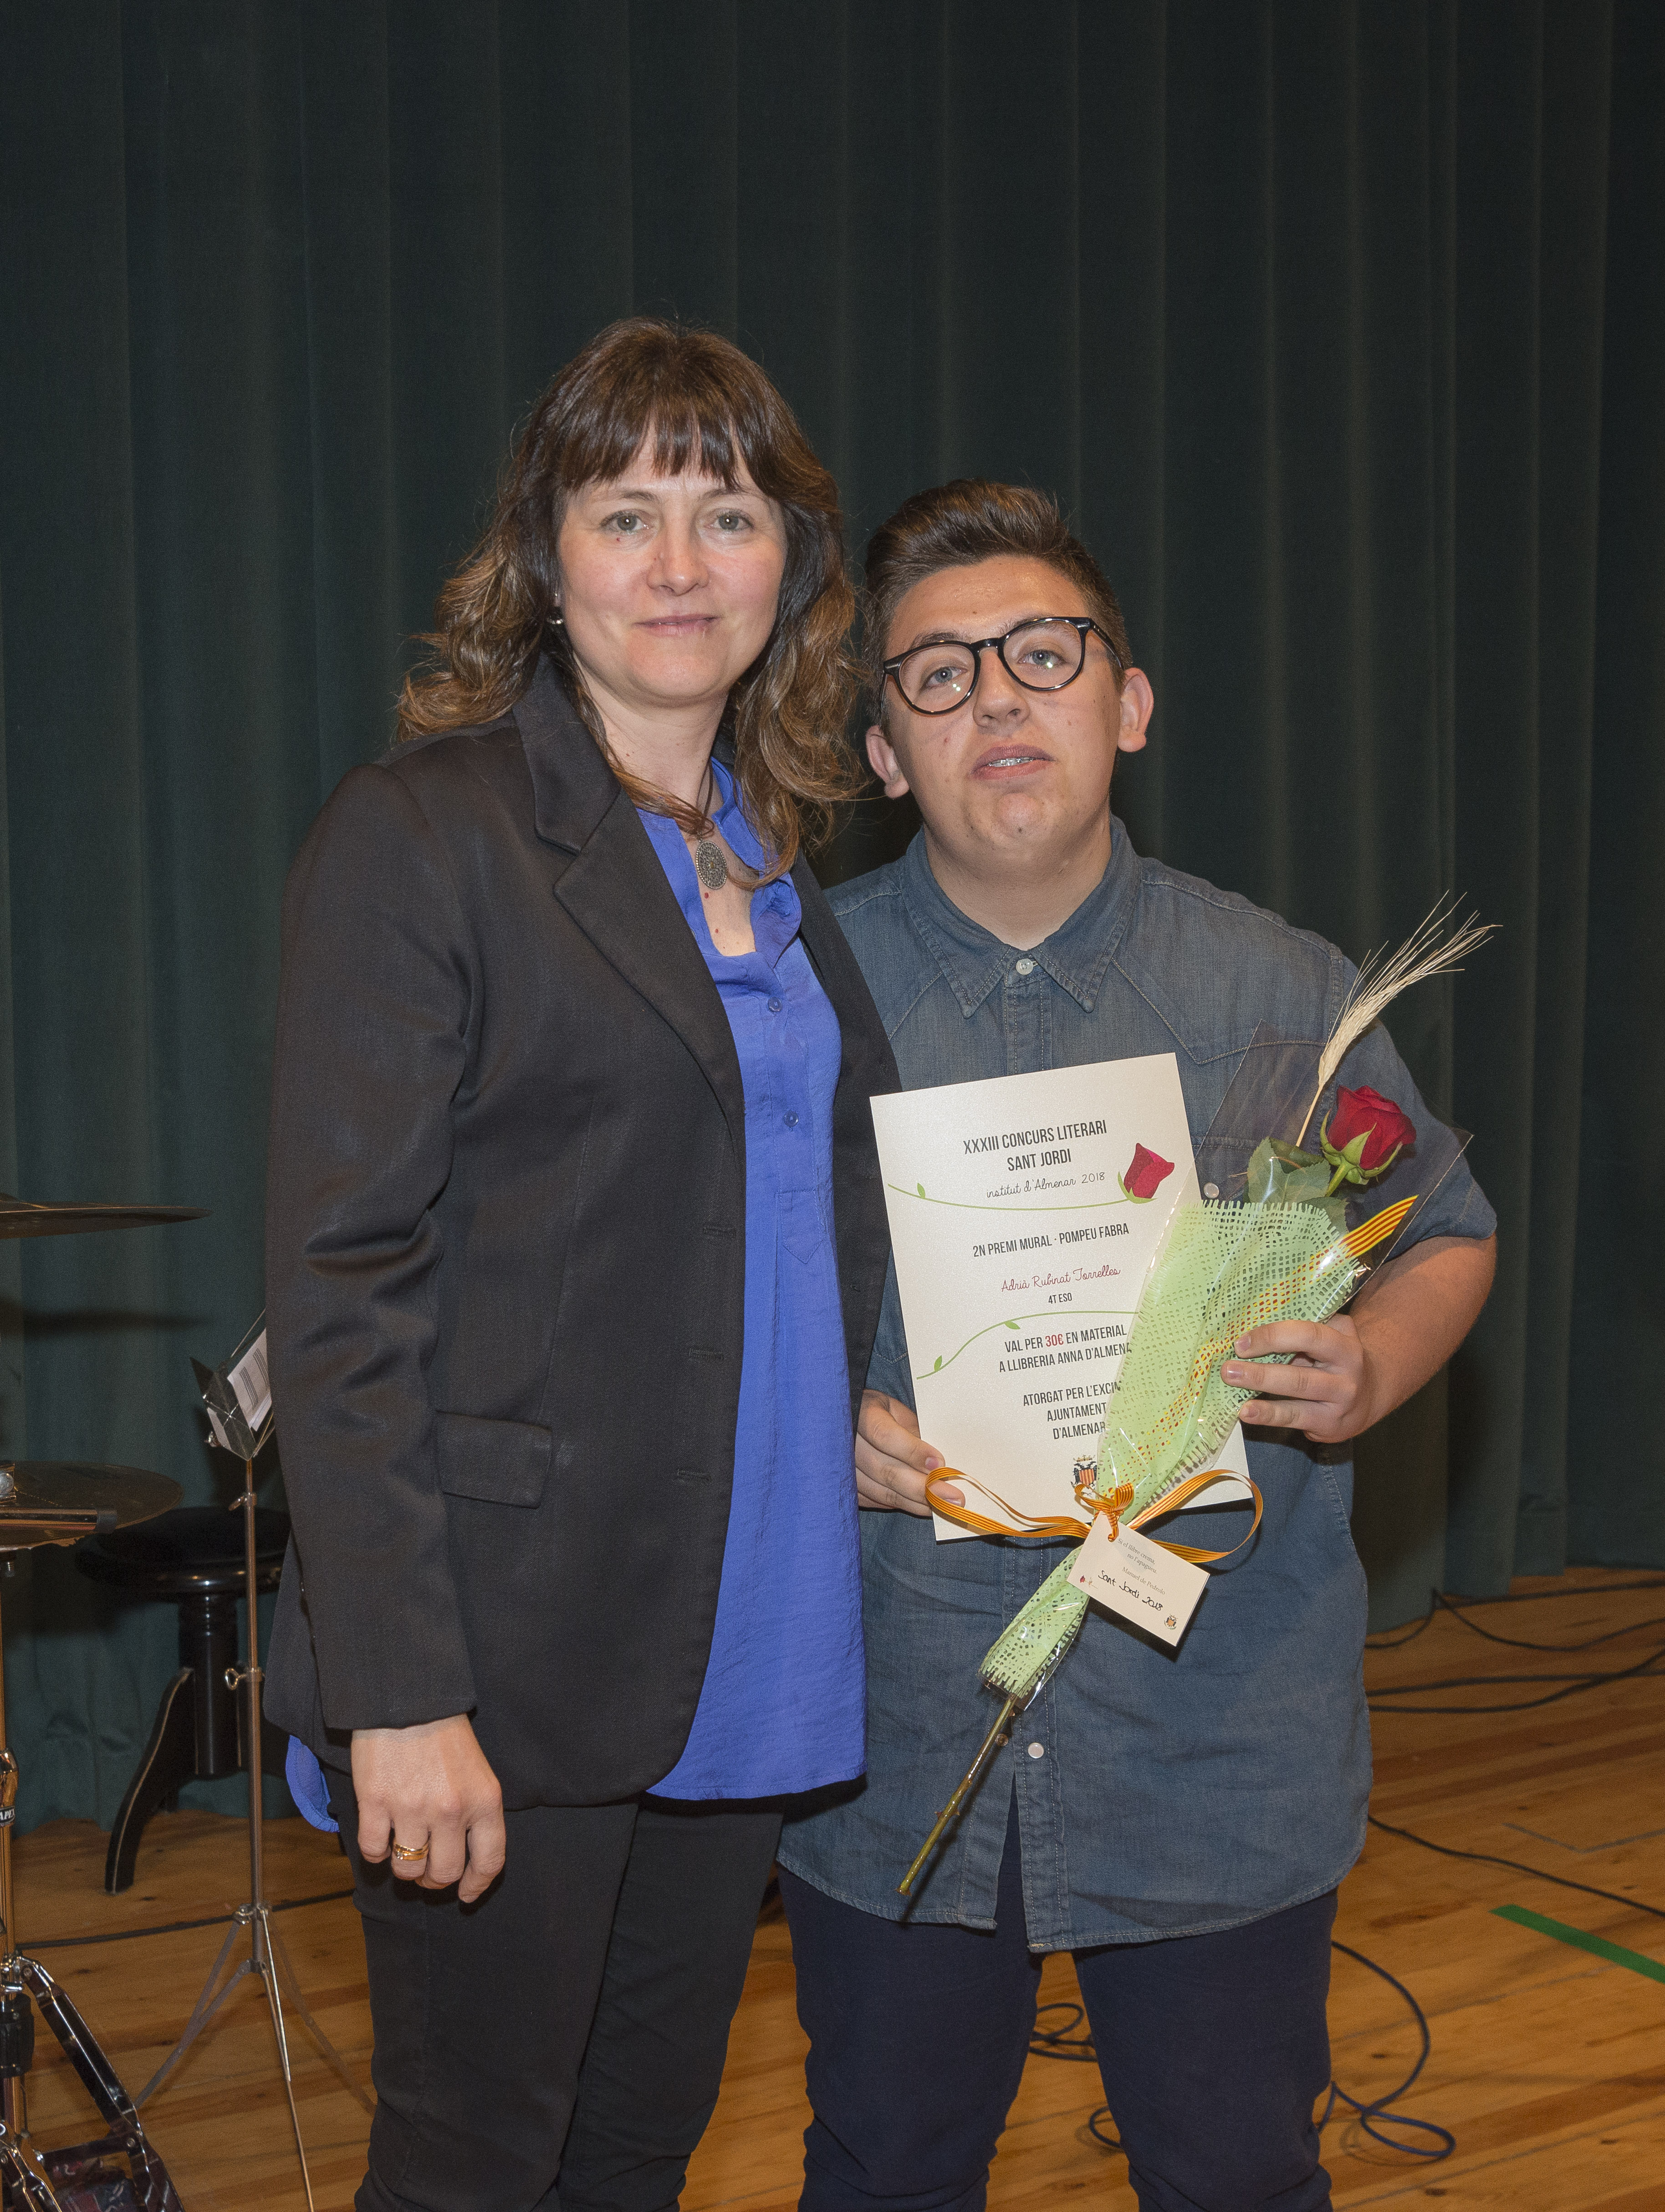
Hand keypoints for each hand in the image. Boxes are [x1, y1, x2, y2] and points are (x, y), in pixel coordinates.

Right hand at [351, 1713, 505, 1902]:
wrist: (407, 1698)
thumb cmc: (444, 1734)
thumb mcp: (477, 1771)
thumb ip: (476, 1813)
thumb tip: (466, 1860)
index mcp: (484, 1800)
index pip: (489, 1861)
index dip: (477, 1885)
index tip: (466, 1895)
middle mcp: (451, 1810)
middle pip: (443, 1873)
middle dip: (434, 1879)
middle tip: (426, 1869)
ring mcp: (412, 1808)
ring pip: (407, 1869)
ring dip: (404, 1866)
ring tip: (403, 1846)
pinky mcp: (376, 1802)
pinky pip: (373, 1852)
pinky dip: (376, 1851)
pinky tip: (380, 1833)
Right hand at [855, 1390, 961, 1516]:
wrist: (844, 1421)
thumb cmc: (879, 1413)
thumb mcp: (896, 1410)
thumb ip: (913, 1431)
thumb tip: (938, 1463)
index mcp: (861, 1413)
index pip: (885, 1436)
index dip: (913, 1452)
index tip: (940, 1465)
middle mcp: (845, 1443)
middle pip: (885, 1470)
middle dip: (922, 1487)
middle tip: (953, 1497)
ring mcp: (841, 1469)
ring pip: (881, 1491)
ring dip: (915, 1501)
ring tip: (943, 1506)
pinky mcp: (845, 1487)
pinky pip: (875, 1501)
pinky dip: (901, 1504)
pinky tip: (922, 1505)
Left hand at [1222, 1313, 1376, 1443]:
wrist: (1370, 1394)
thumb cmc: (1337, 1358)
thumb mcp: (1333, 1335)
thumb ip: (1304, 1328)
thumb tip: (1253, 1322)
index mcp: (1345, 1346)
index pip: (1308, 1336)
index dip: (1273, 1337)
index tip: (1242, 1342)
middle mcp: (1347, 1376)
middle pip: (1300, 1374)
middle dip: (1260, 1371)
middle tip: (1227, 1369)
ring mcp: (1340, 1403)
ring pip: (1296, 1396)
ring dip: (1261, 1391)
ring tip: (1232, 1387)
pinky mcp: (1330, 1424)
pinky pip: (1294, 1418)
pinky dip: (1268, 1415)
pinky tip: (1246, 1412)